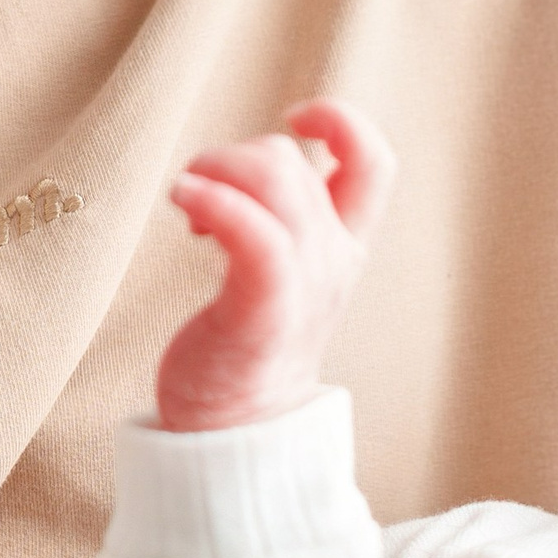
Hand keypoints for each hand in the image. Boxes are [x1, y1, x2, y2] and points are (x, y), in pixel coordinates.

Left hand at [160, 104, 395, 431]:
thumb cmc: (246, 349)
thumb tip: (249, 164)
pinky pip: (252, 231)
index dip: (343, 121)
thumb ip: (281, 223)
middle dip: (235, 156)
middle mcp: (331, 262)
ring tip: (186, 207)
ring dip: (216, 170)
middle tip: (198, 192)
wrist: (237, 438)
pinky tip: (182, 200)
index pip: (374, 163)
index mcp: (343, 250)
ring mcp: (301, 285)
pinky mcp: (261, 308)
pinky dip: (215, 199)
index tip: (294, 119)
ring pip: (275, 181)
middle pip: (294, 163)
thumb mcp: (282, 274)